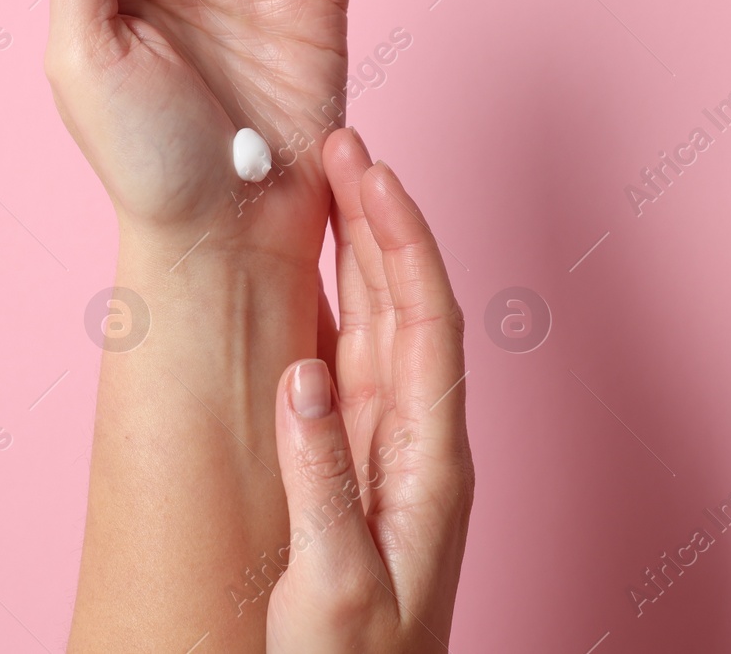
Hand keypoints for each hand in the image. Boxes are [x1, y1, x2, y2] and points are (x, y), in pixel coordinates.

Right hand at [266, 128, 474, 651]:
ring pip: (381, 323)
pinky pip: (349, 361)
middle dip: (382, 218)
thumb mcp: (336, 585)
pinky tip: (312, 271)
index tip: (370, 172)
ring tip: (329, 183)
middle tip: (342, 144)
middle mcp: (421, 438)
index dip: (402, 239)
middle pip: (409, 303)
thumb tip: (298, 376)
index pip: (426, 321)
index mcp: (433, 460)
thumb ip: (321, 480)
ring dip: (361, 249)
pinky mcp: (360, 460)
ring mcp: (392, 445)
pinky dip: (333, 304)